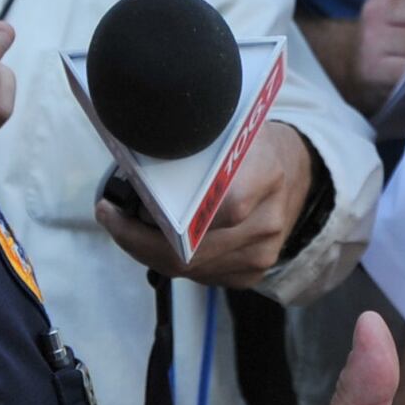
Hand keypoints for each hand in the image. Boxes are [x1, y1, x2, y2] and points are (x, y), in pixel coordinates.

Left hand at [101, 124, 312, 288]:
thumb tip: (135, 154)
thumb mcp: (226, 127)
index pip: (214, 207)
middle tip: (110, 217)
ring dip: (148, 251)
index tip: (116, 205)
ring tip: (125, 225)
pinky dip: (168, 261)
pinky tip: (153, 241)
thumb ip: (192, 144)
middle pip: (192, 250)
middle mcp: (267, 221)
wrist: (294, 171)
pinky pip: (198, 276)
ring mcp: (262, 253)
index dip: (160, 217)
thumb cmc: (249, 144)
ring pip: (188, 269)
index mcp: (265, 174)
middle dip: (138, 238)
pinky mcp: (252, 273)